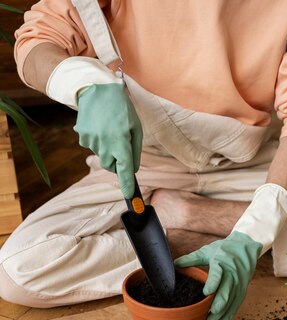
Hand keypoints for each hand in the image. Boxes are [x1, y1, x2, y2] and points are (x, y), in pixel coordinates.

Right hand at [75, 83, 142, 197]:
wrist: (97, 88)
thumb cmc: (122, 107)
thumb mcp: (136, 127)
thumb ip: (135, 150)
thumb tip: (133, 170)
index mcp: (120, 142)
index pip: (125, 170)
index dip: (127, 184)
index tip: (130, 196)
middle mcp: (105, 144)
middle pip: (111, 166)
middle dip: (117, 163)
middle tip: (121, 146)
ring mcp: (91, 141)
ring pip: (102, 156)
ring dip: (108, 149)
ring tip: (110, 129)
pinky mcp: (83, 136)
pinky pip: (93, 146)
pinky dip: (98, 141)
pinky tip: (100, 126)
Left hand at [175, 232, 261, 319]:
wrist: (246, 247)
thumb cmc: (224, 249)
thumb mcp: (207, 251)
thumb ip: (191, 259)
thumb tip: (174, 264)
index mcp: (221, 263)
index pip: (218, 274)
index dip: (213, 283)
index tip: (206, 292)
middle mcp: (232, 275)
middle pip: (226, 292)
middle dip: (217, 306)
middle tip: (207, 315)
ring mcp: (238, 284)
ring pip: (231, 302)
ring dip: (221, 313)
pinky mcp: (242, 291)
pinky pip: (236, 305)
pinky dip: (228, 315)